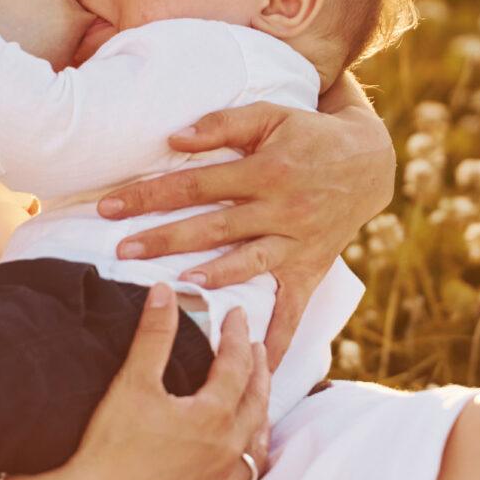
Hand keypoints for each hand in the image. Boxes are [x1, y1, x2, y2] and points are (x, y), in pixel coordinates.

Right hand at [57, 284, 271, 479]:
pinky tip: (236, 472)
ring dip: (259, 423)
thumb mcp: (133, 382)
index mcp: (215, 415)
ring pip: (255, 451)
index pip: (236, 365)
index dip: (237, 336)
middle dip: (259, 372)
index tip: (237, 315)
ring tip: (259, 408)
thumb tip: (166, 291)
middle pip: (256, 404)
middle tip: (259, 351)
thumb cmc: (111, 446)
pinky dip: (241, 475)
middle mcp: (228, 452)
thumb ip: (155, 335)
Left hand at [95, 94, 394, 369]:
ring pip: (247, 264)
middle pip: (214, 227)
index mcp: (267, 170)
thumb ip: (224, 124)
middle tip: (120, 251)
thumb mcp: (272, 116)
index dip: (151, 195)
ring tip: (174, 289)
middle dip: (164, 239)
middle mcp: (283, 209)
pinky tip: (254, 364)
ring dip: (210, 277)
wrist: (369, 162)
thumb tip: (175, 139)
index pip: (197, 184)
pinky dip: (276, 337)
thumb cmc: (310, 135)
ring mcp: (298, 243)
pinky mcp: (311, 269)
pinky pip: (294, 309)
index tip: (110, 207)